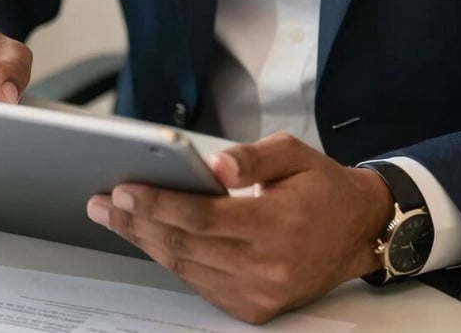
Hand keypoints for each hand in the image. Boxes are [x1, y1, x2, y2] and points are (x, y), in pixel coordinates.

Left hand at [86, 133, 393, 324]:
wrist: (358, 231)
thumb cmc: (321, 187)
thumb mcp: (293, 153)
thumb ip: (252, 157)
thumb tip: (213, 166)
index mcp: (277, 224)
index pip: (201, 216)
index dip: (157, 204)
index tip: (123, 189)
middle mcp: (266, 266)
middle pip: (184, 244)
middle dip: (136, 222)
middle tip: (101, 203)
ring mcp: (260, 293)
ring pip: (186, 267)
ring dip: (144, 241)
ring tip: (114, 218)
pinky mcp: (255, 307)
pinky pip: (200, 283)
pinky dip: (170, 260)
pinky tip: (148, 238)